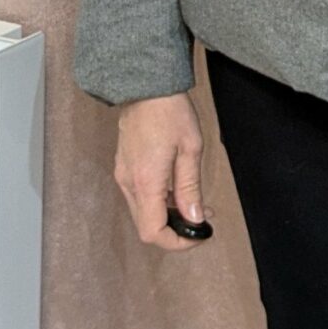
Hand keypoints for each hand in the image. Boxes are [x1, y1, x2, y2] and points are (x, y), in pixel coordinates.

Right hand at [113, 91, 211, 249]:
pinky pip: (141, 197)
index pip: (153, 232)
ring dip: (170, 216)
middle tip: (203, 220)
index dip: (177, 243)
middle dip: (177, 231)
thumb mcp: (190, 149)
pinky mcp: (126, 168)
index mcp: (145, 182)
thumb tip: (194, 219)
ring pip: (144, 213)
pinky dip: (161, 202)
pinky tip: (180, 190)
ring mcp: (124, 175)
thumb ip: (190, 188)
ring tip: (197, 204)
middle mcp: (129, 183)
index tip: (199, 235)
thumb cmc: (170, 111)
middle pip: (147, 226)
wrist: (144, 84)